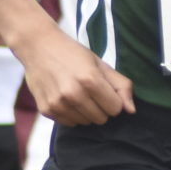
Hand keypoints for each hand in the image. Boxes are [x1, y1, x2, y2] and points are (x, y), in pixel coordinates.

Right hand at [17, 28, 132, 125]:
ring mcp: (58, 104)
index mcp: (90, 80)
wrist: (38, 46)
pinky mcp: (47, 110)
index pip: (116, 109)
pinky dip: (71, 114)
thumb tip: (131, 111)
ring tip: (76, 93)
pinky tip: (65, 98)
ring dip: (85, 112)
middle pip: (101, 119)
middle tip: (89, 91)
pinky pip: (69, 123)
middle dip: (100, 107)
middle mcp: (73, 94)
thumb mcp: (100, 64)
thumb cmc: (73, 54)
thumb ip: (121, 86)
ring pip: (85, 123)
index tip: (104, 90)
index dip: (112, 100)